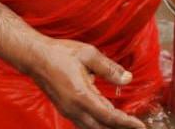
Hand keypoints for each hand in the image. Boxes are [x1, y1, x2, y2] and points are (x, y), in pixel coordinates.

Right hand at [24, 38, 144, 128]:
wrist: (34, 57)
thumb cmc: (60, 53)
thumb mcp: (88, 55)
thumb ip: (109, 68)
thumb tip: (127, 78)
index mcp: (81, 96)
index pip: (109, 117)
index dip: (127, 123)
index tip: (140, 126)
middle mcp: (74, 109)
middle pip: (102, 128)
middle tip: (136, 126)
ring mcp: (68, 111)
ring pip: (92, 128)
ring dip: (109, 127)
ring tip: (124, 124)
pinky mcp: (65, 109)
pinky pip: (85, 123)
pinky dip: (99, 124)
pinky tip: (107, 119)